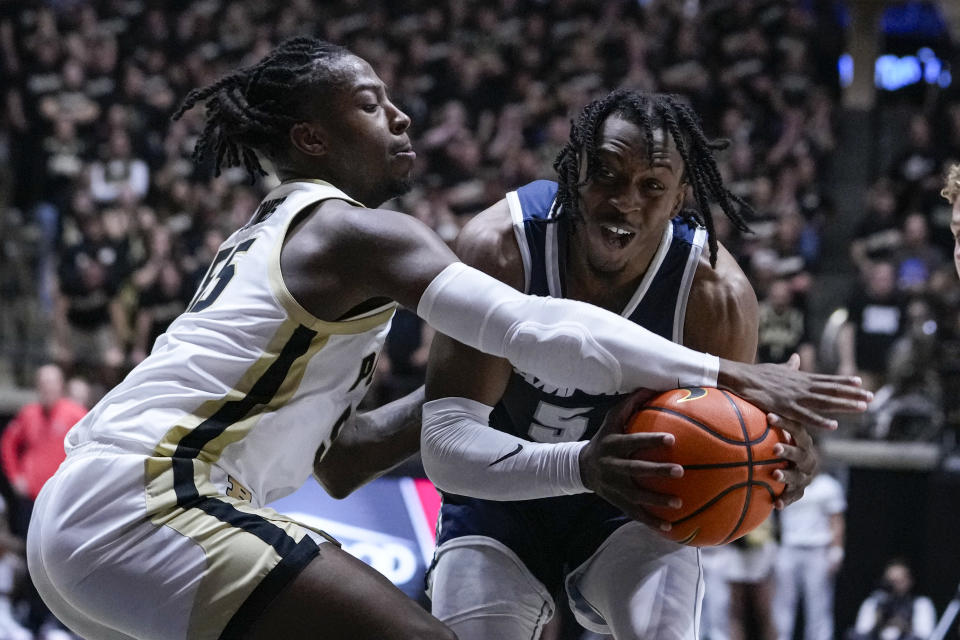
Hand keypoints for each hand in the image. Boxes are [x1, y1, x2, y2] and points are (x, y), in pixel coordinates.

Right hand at [579, 391, 682, 530]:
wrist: (580, 467)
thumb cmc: (605, 439)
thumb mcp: (611, 421)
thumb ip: (630, 405)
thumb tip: (651, 387)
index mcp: (613, 445)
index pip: (633, 441)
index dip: (651, 440)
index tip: (672, 439)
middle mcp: (612, 466)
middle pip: (636, 469)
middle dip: (658, 470)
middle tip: (681, 471)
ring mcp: (614, 486)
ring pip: (636, 495)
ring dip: (657, 500)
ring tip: (680, 503)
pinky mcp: (617, 502)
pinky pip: (635, 513)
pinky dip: (651, 521)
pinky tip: (670, 527)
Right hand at [718, 353, 871, 429]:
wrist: (740, 377)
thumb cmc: (756, 374)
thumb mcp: (778, 368)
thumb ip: (790, 366)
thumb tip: (798, 357)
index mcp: (800, 377)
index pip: (827, 379)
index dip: (844, 381)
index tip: (861, 383)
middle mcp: (802, 385)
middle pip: (832, 390)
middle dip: (853, 394)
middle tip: (872, 397)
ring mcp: (795, 396)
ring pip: (824, 402)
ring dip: (844, 405)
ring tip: (862, 408)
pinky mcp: (785, 407)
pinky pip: (806, 416)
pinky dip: (820, 421)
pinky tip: (833, 426)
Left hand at [767, 414, 814, 508]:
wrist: (798, 468)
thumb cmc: (781, 443)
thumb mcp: (776, 433)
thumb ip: (761, 422)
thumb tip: (736, 400)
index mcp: (802, 441)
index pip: (796, 428)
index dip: (785, 422)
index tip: (769, 417)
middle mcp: (807, 457)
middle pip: (800, 453)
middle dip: (788, 450)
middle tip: (775, 448)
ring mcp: (805, 475)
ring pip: (798, 477)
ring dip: (787, 476)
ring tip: (775, 475)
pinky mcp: (800, 490)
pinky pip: (794, 496)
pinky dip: (786, 500)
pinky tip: (776, 504)